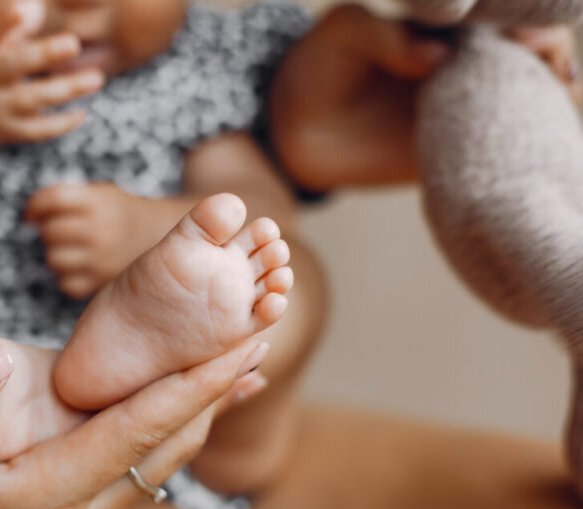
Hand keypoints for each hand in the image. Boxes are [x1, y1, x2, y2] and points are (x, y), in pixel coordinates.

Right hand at [0, 0, 103, 154]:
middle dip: (43, 55)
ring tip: (96, 79)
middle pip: (12, 67)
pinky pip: (37, 131)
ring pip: (32, 100)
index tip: (23, 10)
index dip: (2, 23)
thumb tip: (35, 6)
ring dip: (65, 89)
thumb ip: (6, 29)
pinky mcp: (8, 132)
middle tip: (74, 42)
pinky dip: (61, 123)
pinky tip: (83, 112)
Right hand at [0, 338, 267, 508]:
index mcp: (35, 497)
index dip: (185, 391)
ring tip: (252, 345)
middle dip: (215, 388)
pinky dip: (180, 411)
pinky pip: (144, 449)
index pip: (128, 439)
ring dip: (208, 400)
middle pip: (164, 445)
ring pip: (163, 451)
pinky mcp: (81, 487)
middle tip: (262, 325)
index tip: (237, 348)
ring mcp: (82, 504)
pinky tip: (211, 381)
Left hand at [24, 182, 180, 298]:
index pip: (54, 198)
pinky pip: (65, 283)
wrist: (158, 237)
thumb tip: (30, 215)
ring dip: (56, 253)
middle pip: (50, 231)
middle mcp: (101, 231)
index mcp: (99, 202)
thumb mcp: (99, 193)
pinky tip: (80, 267)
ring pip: (54, 259)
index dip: (35, 205)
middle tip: (62, 230)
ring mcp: (102, 260)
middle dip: (49, 229)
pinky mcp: (102, 284)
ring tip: (71, 248)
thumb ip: (65, 198)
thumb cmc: (116, 213)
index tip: (30, 214)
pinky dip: (67, 276)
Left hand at [270, 5, 581, 190]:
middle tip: (549, 70)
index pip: (503, 17)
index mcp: (446, 29)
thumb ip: (384, 34)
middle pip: (530, 55)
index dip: (527, 23)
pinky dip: (521, 145)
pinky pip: (493, 149)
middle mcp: (463, 66)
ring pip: (523, 100)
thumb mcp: (344, 31)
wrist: (293, 129)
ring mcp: (461, 109)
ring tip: (554, 100)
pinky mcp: (451, 152)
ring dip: (549, 100)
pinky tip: (534, 141)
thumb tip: (435, 55)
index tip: (527, 38)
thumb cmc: (320, 66)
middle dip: (551, 57)